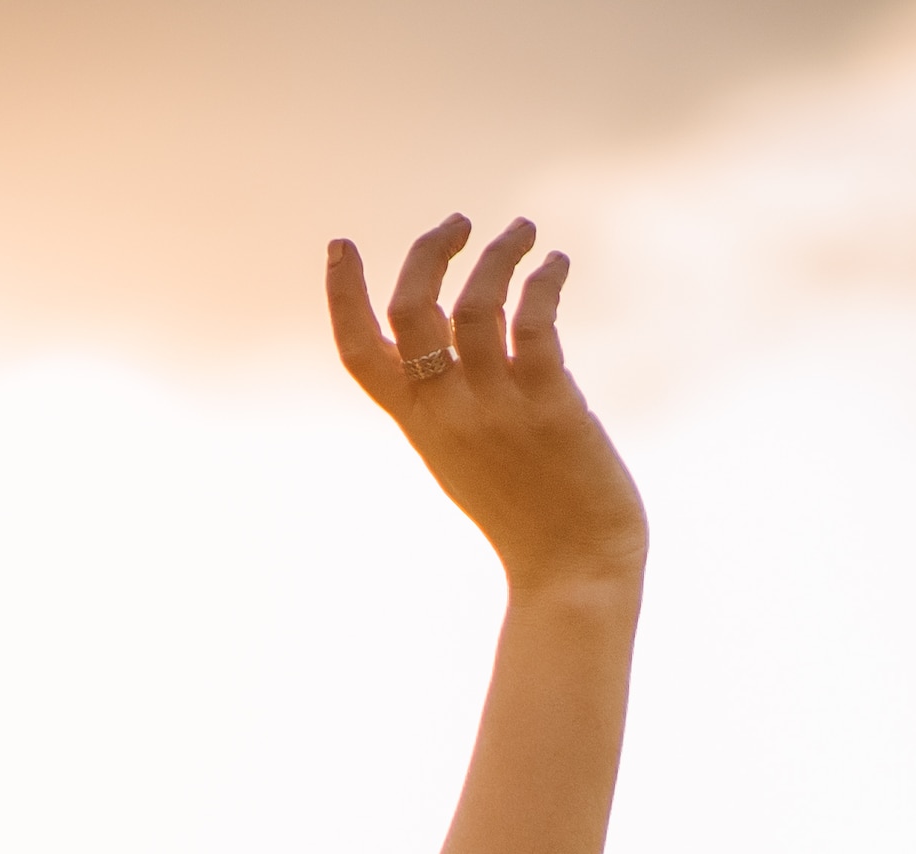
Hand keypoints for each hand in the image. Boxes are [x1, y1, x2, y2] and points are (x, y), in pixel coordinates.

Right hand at [327, 218, 646, 599]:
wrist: (573, 568)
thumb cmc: (530, 518)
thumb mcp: (469, 460)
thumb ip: (456, 407)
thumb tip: (471, 345)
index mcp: (420, 427)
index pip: (360, 354)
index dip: (344, 296)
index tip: (341, 245)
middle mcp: (448, 413)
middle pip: (413, 312)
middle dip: (428, 253)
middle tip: (458, 223)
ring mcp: (495, 407)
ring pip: (476, 304)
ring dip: (497, 254)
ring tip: (524, 230)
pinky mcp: (548, 402)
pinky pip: (535, 320)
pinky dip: (544, 280)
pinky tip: (556, 265)